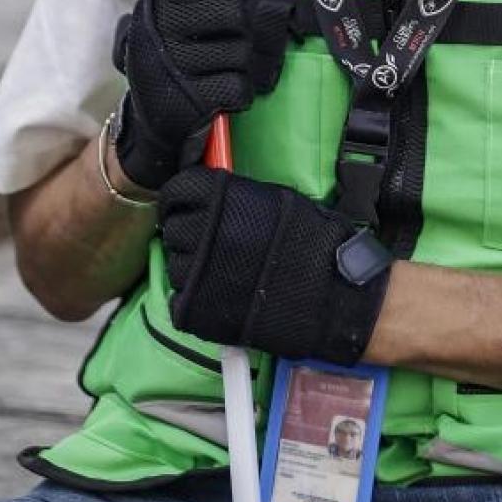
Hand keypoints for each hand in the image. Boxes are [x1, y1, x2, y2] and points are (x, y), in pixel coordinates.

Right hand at [113, 0, 293, 189]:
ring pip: (242, 52)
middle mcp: (160, 23)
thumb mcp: (192, 9)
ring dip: (251, 63)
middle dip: (255, 28)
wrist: (154, 114)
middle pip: (237, 13)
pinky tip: (230, 90)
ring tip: (237, 67)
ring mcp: (171, 62)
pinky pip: (239, 86)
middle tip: (255, 38)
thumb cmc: (181, 52)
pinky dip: (243, 91)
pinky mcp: (186, 98)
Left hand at [159, 167, 391, 364]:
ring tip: (219, 272)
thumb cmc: (309, 240)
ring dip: (191, 266)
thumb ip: (234, 195)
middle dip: (187, 232)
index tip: (189, 206)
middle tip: (208, 241)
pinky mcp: (195, 309)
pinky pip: (179, 298)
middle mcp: (200, 232)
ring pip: (175, 264)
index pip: (176, 191)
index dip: (181, 199)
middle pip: (172, 228)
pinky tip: (216, 294)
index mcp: (218, 199)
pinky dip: (192, 297)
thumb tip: (209, 191)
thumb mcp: (273, 199)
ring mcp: (195, 274)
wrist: (329, 293)